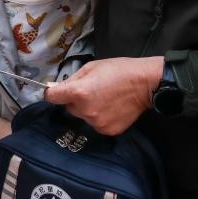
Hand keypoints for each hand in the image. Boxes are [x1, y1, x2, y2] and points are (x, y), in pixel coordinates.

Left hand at [44, 57, 160, 135]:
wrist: (145, 84)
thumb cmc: (118, 70)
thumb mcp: (92, 67)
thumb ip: (72, 79)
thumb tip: (56, 88)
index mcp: (79, 92)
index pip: (52, 98)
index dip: (52, 93)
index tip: (55, 92)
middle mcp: (85, 111)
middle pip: (69, 108)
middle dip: (75, 100)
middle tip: (91, 90)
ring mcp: (96, 123)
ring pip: (83, 116)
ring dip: (88, 109)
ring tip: (104, 99)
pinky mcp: (107, 131)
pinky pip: (96, 124)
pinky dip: (100, 117)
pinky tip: (111, 108)